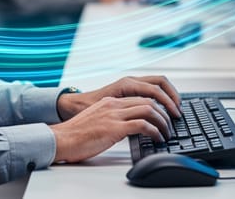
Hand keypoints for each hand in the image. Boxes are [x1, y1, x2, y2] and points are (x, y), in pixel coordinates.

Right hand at [50, 96, 172, 162]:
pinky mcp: (114, 128)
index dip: (158, 103)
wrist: (62, 139)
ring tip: (168, 132)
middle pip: (149, 99)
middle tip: (173, 122)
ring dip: (163, 121)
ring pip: (149, 109)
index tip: (166, 113)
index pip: (142, 95)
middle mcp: (114, 104)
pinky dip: (155, 131)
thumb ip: (113, 118)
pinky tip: (158, 138)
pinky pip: (142, 125)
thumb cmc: (77, 134)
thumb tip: (129, 126)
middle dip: (166, 110)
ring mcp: (114, 114)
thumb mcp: (98, 120)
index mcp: (111, 101)